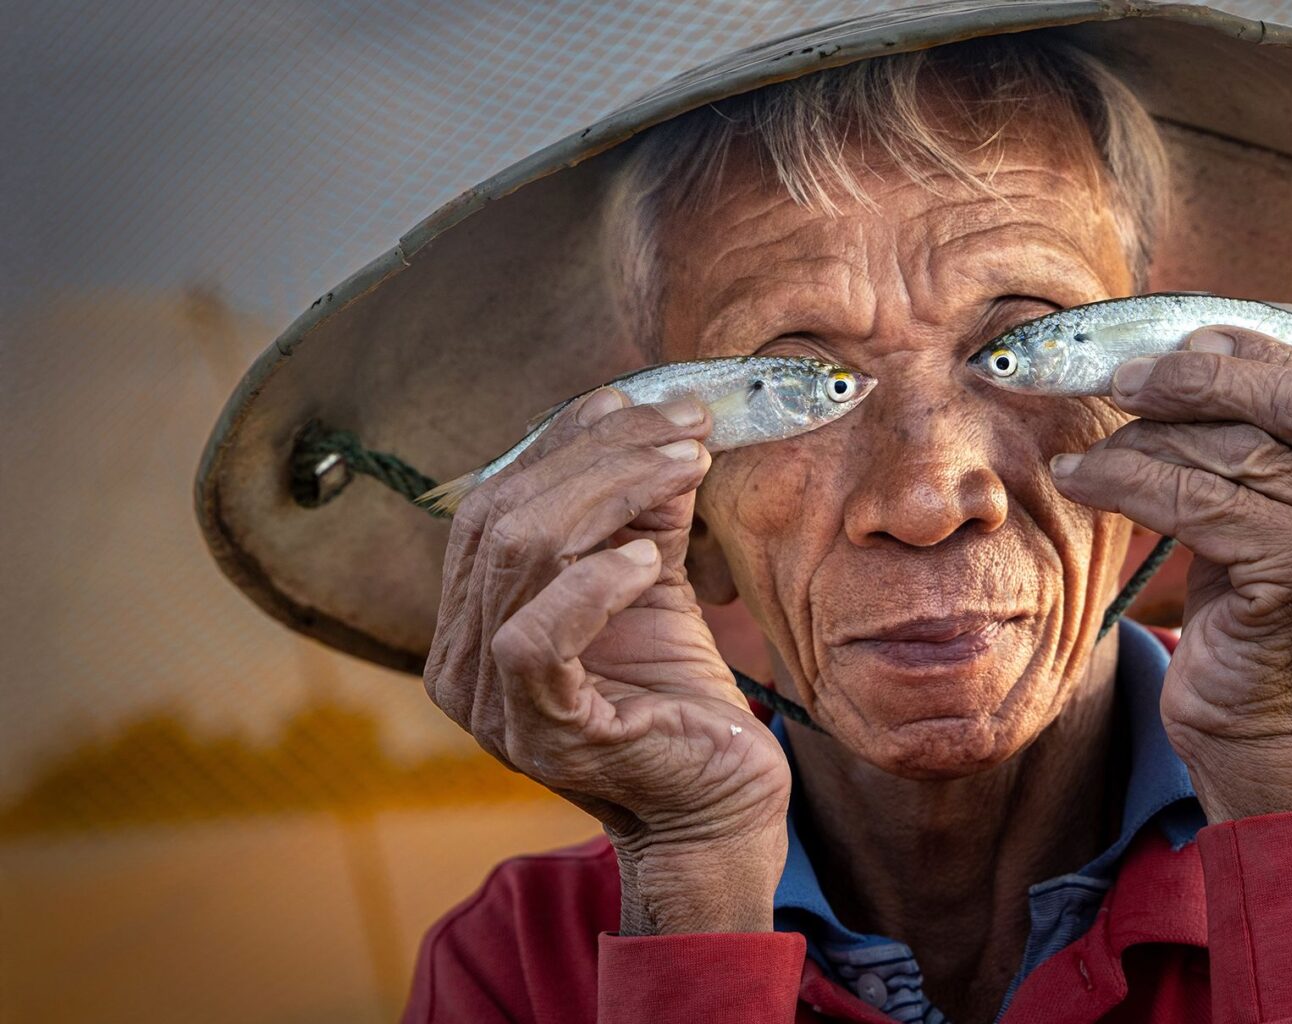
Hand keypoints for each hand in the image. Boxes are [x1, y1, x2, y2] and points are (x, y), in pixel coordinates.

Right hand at [423, 387, 790, 933]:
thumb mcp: (654, 583)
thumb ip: (640, 514)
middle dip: (598, 452)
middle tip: (686, 424)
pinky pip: (534, 639)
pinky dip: (592, 583)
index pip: (494, 500)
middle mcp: (460, 660)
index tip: (649, 401)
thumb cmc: (678, 697)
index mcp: (472, 618)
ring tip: (685, 467)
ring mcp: (489, 704)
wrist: (717, 804)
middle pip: (501, 515)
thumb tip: (660, 425)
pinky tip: (649, 560)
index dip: (566, 439)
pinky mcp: (539, 734)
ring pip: (517, 556)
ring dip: (610, 492)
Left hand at [1049, 327, 1291, 817]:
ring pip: (1241, 448)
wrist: (1270, 753)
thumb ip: (1279, 452)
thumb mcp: (1288, 529)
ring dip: (1149, 438)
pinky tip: (1084, 479)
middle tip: (1126, 380)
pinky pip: (1203, 500)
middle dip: (1203, 376)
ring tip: (1093, 446)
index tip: (1180, 349)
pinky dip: (1131, 480)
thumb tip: (1198, 350)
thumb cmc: (1263, 635)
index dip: (1258, 350)